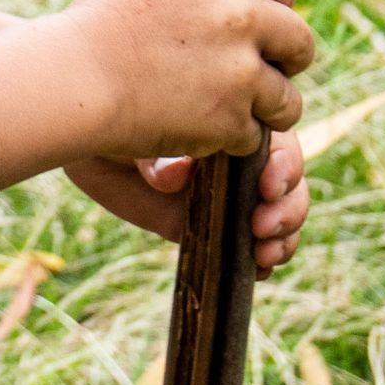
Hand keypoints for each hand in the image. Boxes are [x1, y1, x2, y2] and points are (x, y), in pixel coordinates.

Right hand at [62, 0, 312, 160]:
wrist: (75, 77)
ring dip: (267, 107)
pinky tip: (202, 129)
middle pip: (300, 40)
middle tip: (263, 70)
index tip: (261, 16)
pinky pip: (254, 135)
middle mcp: (238, 16)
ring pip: (288, 99)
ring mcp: (239, 71)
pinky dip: (232, 138)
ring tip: (236, 108)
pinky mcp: (230, 120)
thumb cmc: (101, 23)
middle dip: (286, 58)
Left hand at [126, 128, 310, 274]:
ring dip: (284, 233)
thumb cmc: (118, 118)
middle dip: (288, 205)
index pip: (277, 138)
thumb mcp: (134, 126)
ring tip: (263, 249)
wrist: (95, 141)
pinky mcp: (218, 227)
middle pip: (289, 179)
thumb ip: (158, 152)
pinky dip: (266, 258)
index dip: (282, 164)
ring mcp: (233, 194)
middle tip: (261, 223)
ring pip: (282, 211)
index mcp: (233, 119)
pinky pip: (255, 244)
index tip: (267, 185)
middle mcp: (242, 156)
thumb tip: (174, 178)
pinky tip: (260, 266)